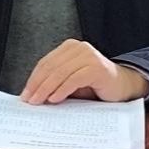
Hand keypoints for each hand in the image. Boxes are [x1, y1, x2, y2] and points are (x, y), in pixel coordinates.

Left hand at [20, 39, 148, 104]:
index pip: (46, 62)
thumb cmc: (95, 85)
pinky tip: (55, 99)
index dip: (34, 78)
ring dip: (47, 89)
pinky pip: (74, 79)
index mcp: (70, 47)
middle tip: (30, 100)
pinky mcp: (96, 67)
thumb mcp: (71, 81)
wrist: (123, 86)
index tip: (25, 93)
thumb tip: (34, 94)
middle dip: (38, 85)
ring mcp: (88, 56)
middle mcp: (79, 47)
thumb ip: (56, 81)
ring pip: (61, 72)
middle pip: (51, 66)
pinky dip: (62, 89)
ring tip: (39, 101)